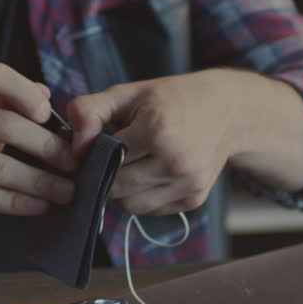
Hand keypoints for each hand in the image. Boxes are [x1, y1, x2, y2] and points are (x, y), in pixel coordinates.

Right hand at [0, 63, 75, 225]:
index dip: (26, 92)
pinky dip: (19, 203)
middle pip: (6, 125)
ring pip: (1, 167)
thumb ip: (8, 99)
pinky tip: (41, 206)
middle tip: (73, 162)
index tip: (49, 114)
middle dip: (47, 146)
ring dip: (41, 181)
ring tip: (67, 190)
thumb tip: (45, 94)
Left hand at [66, 71, 234, 215]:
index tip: (91, 148)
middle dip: (104, 176)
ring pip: (131, 206)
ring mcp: (188, 184)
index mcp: (157, 130)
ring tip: (129, 165)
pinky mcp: (194, 199)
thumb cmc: (171, 99)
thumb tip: (74, 147)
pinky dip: (142, 197)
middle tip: (107, 158)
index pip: (104, 160)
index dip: (90, 156)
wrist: (228, 110)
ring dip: (121, 191)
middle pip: (116, 188)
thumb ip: (90, 111)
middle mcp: (176, 161)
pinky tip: (149, 173)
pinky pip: (151, 210)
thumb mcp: (128, 93)